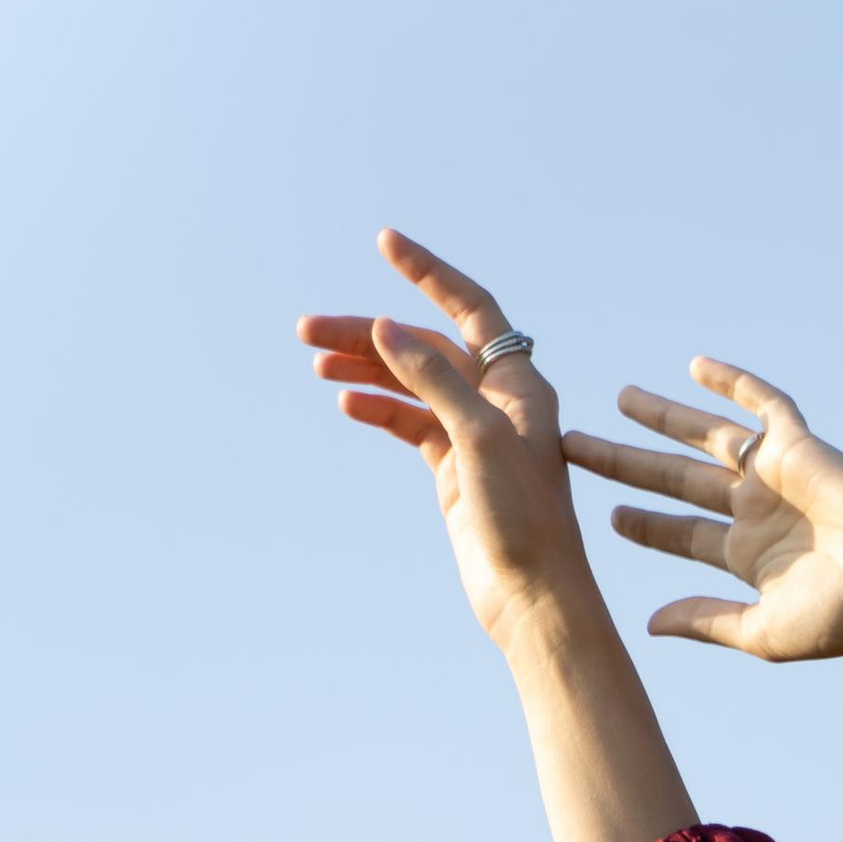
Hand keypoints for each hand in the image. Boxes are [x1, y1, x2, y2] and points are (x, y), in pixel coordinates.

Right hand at [297, 231, 595, 652]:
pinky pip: (410, 425)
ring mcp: (474, 438)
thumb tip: (386, 326)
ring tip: (316, 361)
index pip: (471, 308)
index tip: (385, 242)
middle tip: (309, 329)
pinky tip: (348, 402)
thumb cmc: (523, 520)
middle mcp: (499, 403)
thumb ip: (432, 378)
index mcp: (519, 384)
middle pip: (425, 347)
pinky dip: (380, 410)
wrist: (533, 599)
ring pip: (412, 386)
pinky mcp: (454, 472)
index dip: (428, 273)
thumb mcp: (478, 436)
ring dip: (366, 370)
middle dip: (371, 334)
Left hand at [563, 367, 842, 660]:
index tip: (607, 514)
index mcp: (748, 557)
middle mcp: (756, 511)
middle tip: (575, 446)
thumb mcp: (762, 631)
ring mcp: (775, 474)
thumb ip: (705, 623)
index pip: (682, 534)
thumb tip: (647, 624)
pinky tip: (697, 365)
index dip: (644, 525)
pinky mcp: (798, 445)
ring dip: (663, 417)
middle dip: (625, 464)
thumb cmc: (842, 614)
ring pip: (705, 437)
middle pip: (675, 480)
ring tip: (619, 397)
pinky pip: (764, 403)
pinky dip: (734, 381)